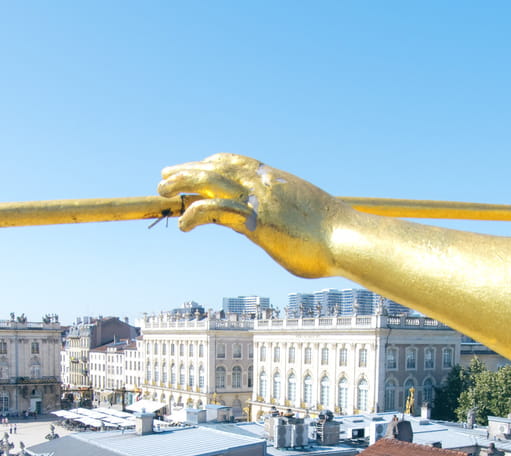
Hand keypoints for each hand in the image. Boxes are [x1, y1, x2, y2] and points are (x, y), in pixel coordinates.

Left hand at [158, 154, 350, 278]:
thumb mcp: (304, 222)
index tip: (198, 165)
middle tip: (166, 174)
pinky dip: (195, 213)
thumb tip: (280, 234)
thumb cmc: (335, 238)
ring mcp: (259, 200)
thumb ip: (284, 223)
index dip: (213, 163)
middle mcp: (265, 184)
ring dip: (182, 182)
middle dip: (189, 169)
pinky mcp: (255, 221)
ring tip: (161, 190)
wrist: (349, 239)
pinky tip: (183, 225)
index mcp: (277, 181)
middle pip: (217, 166)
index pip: (238, 162)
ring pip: (210, 180)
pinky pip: (216, 210)